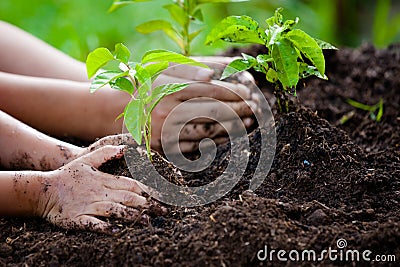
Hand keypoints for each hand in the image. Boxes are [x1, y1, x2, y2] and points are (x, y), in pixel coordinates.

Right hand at [37, 145, 158, 232]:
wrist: (43, 190)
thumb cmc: (67, 176)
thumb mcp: (87, 161)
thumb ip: (106, 154)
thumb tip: (125, 148)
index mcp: (104, 181)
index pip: (131, 184)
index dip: (148, 189)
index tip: (162, 195)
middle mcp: (100, 193)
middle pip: (127, 198)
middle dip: (147, 204)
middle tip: (162, 211)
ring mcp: (89, 206)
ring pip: (114, 210)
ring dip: (130, 215)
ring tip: (145, 220)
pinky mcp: (78, 219)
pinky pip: (92, 224)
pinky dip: (104, 227)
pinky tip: (115, 231)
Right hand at [151, 56, 258, 152]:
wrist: (124, 112)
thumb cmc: (151, 85)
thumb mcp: (165, 70)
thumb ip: (190, 68)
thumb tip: (215, 74)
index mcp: (167, 87)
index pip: (208, 89)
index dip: (232, 90)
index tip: (248, 92)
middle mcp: (166, 110)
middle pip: (212, 111)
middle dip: (238, 109)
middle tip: (254, 107)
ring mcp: (166, 132)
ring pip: (209, 130)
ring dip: (233, 126)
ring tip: (248, 121)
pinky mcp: (167, 148)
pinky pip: (199, 146)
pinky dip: (218, 140)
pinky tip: (230, 134)